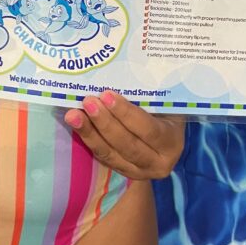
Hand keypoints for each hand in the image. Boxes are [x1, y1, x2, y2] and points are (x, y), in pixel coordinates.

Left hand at [64, 90, 185, 178]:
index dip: (127, 114)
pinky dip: (88, 139)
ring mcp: (140, 172)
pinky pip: (103, 157)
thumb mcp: (163, 102)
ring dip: (90, 133)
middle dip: (105, 123)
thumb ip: (149, 94)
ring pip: (111, 155)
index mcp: (172, 142)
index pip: (149, 130)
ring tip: (73, 114)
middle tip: (88, 101)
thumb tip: (119, 71)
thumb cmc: (164, 109)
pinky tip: (76, 125)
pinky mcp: (123, 173)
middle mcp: (158, 163)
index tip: (107, 95)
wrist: (164, 133)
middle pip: (128, 145)